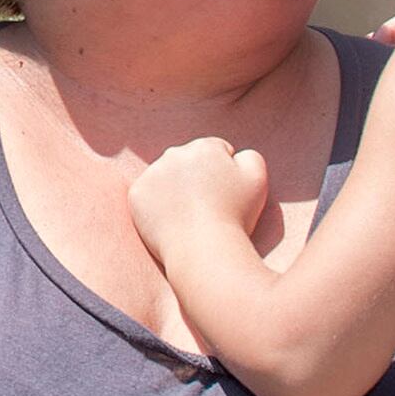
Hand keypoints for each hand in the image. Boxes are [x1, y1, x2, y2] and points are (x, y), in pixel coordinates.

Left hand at [128, 134, 270, 253]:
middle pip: (188, 162)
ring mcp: (152, 173)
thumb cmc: (235, 216)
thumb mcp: (257, 179)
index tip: (226, 196)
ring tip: (191, 216)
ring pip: (167, 177)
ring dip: (176, 190)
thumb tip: (235, 154)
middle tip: (208, 206)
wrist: (204, 249)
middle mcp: (175, 153)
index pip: (216, 151)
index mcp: (205, 146)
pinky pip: (148, 196)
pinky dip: (157, 206)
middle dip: (198, 177)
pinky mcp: (136, 194)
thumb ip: (250, 156)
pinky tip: (173, 221)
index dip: (225, 174)